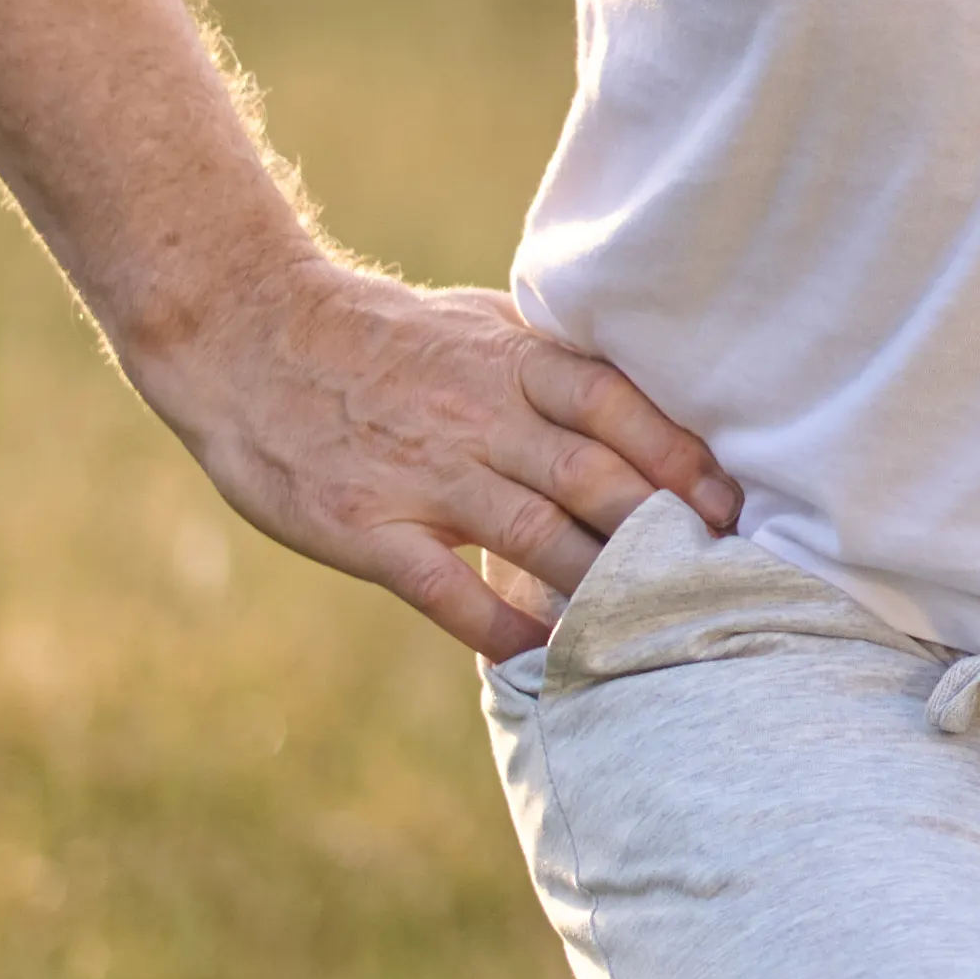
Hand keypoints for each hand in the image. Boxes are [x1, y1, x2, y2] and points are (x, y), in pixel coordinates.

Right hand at [133, 258, 738, 661]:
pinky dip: (496, 624)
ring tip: (650, 621)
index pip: (615, 405)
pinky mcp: (364, 526)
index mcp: (512, 362)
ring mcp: (421, 474)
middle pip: (589, 475)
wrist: (250, 338)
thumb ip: (554, 367)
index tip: (729, 500)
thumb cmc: (384, 338)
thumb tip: (649, 401)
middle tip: (716, 571)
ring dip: (596, 582)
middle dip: (659, 527)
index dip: (678, 455)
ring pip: (532, 535)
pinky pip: (443, 586)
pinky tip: (542, 653)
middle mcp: (476, 416)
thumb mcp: (479, 325)